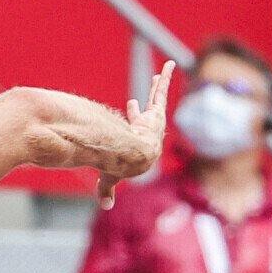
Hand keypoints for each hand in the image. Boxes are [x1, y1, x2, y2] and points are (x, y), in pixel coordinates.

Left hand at [98, 60, 172, 208]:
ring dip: (159, 85)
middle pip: (150, 111)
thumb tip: (104, 208)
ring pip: (157, 99)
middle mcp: (148, 131)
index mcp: (138, 142)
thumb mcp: (110, 179)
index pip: (137, 125)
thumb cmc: (120, 169)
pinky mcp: (156, 113)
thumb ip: (105, 191)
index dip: (134, 115)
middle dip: (150, 100)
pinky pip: (161, 91)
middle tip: (149, 87)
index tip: (130, 104)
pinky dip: (165, 78)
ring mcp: (153, 121)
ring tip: (161, 72)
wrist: (132, 159)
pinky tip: (167, 65)